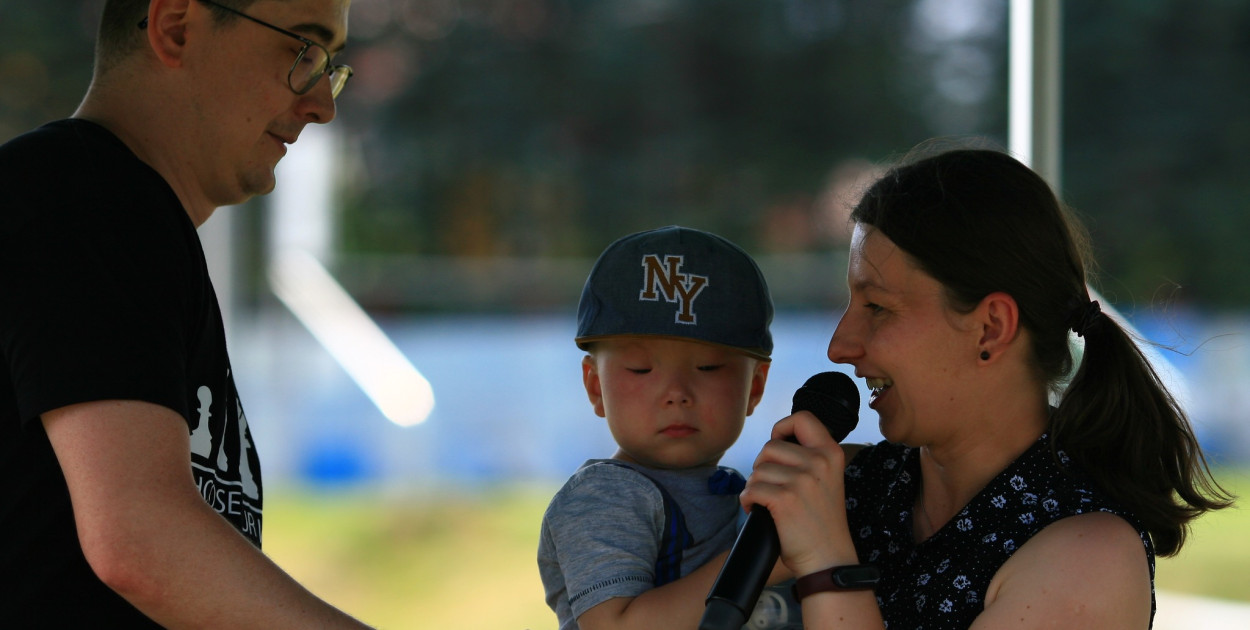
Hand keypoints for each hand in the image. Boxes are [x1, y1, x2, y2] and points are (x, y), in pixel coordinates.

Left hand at [739, 411, 859, 575]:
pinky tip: (757, 511)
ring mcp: (802, 480)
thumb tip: (775, 442)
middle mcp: (819, 462)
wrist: (828, 559)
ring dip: (754, 486)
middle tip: (770, 487)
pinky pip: (751, 489)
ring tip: (765, 502)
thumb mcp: (827, 480)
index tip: (778, 442)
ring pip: (758, 470)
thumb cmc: (821, 523)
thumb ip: (809, 459)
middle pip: (770, 446)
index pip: (803, 418)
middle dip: (763, 466)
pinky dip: (747, 501)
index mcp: (831, 453)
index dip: (783, 427)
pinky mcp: (785, 499)